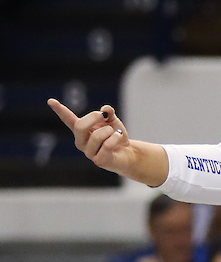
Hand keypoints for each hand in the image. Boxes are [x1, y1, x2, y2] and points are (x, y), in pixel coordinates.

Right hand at [47, 99, 168, 185]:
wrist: (128, 153)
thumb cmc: (116, 136)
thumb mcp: (113, 121)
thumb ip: (108, 113)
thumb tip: (106, 109)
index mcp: (81, 130)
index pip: (68, 119)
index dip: (60, 110)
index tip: (50, 101)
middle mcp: (81, 142)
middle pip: (80, 126)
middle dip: (94, 117)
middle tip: (104, 116)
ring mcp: (89, 153)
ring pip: (96, 136)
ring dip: (109, 130)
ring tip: (114, 133)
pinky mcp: (99, 161)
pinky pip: (107, 145)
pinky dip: (116, 138)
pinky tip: (119, 138)